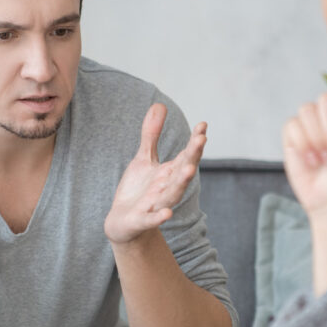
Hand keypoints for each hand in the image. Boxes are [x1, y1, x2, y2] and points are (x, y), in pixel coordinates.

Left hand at [104, 103, 206, 244]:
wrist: (123, 222)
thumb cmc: (138, 190)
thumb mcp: (144, 159)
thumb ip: (151, 134)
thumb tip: (160, 104)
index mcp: (170, 173)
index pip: (186, 155)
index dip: (195, 141)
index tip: (203, 125)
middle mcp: (167, 188)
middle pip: (183, 171)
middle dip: (192, 156)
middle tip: (201, 139)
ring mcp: (156, 204)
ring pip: (172, 194)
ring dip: (181, 183)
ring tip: (189, 170)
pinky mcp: (142, 220)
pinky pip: (152, 219)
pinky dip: (159, 217)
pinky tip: (167, 213)